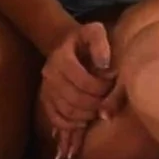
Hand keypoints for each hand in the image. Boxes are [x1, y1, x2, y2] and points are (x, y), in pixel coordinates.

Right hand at [39, 21, 114, 158]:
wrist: (67, 45)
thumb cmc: (85, 39)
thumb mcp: (95, 32)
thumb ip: (100, 44)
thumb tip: (105, 66)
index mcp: (61, 57)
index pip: (81, 79)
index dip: (99, 86)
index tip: (111, 84)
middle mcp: (50, 74)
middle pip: (73, 99)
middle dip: (94, 104)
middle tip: (107, 103)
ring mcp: (46, 89)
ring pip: (64, 111)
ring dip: (84, 117)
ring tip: (97, 113)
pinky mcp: (46, 100)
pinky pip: (55, 119)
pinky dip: (68, 127)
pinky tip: (81, 126)